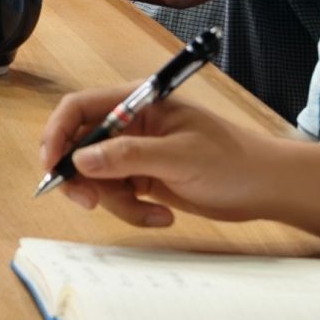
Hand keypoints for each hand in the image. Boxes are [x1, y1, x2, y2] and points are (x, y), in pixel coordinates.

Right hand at [34, 87, 277, 228]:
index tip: (52, 167)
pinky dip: (134, 212)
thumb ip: (128, 156)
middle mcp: (130, 126)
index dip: (57, 135)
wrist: (266, 188)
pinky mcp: (143, 180)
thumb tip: (80, 160)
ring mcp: (135, 155)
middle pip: (79, 148)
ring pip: (97, 180)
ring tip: (152, 212)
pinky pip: (118, 197)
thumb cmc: (232, 161)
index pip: (78, 109)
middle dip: (82, 178)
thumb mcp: (179, 156)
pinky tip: (163, 216)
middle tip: (90, 202)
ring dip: (117, 202)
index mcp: (137, 103)